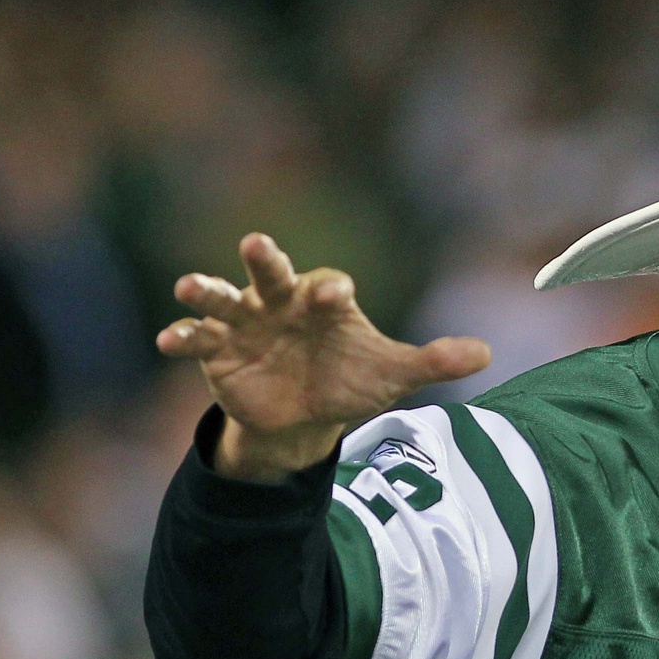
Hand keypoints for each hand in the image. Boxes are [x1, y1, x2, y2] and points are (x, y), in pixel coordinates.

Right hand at [160, 233, 490, 480]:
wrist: (302, 414)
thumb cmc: (347, 378)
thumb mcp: (390, 374)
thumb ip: (432, 361)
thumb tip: (488, 355)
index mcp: (323, 300)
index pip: (329, 288)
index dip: (332, 291)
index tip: (336, 298)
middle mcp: (281, 302)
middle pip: (272, 274)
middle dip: (265, 261)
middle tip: (257, 244)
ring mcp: (245, 323)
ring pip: (223, 299)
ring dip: (207, 291)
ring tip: (190, 286)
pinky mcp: (216, 349)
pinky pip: (197, 339)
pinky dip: (183, 337)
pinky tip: (170, 340)